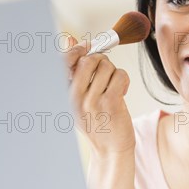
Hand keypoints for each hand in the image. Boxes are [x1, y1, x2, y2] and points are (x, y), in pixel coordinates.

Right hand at [64, 35, 135, 155]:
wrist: (110, 150)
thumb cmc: (96, 121)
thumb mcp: (79, 98)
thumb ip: (74, 70)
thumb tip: (69, 39)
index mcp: (65, 94)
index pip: (63, 61)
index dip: (78, 49)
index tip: (88, 47)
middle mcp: (75, 97)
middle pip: (89, 59)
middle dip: (101, 60)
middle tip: (106, 72)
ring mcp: (92, 101)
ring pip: (107, 66)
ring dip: (114, 73)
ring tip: (114, 88)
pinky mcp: (111, 103)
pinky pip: (120, 75)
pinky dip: (125, 80)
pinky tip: (122, 93)